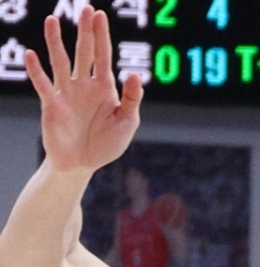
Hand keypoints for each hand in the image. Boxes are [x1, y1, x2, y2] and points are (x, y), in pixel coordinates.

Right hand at [27, 7, 141, 176]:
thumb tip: (135, 75)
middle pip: (84, 53)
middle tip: (85, 9)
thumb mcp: (126, 123)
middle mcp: (83, 84)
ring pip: (60, 62)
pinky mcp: (52, 105)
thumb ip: (132, 100)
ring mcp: (66, 92)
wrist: (83, 165)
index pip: (103, 56)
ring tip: (52, 20)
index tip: (99, 15)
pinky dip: (36, 71)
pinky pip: (43, 84)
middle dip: (85, 32)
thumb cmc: (106, 144)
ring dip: (55, 42)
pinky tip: (31, 55)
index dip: (102, 36)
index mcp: (103, 87)